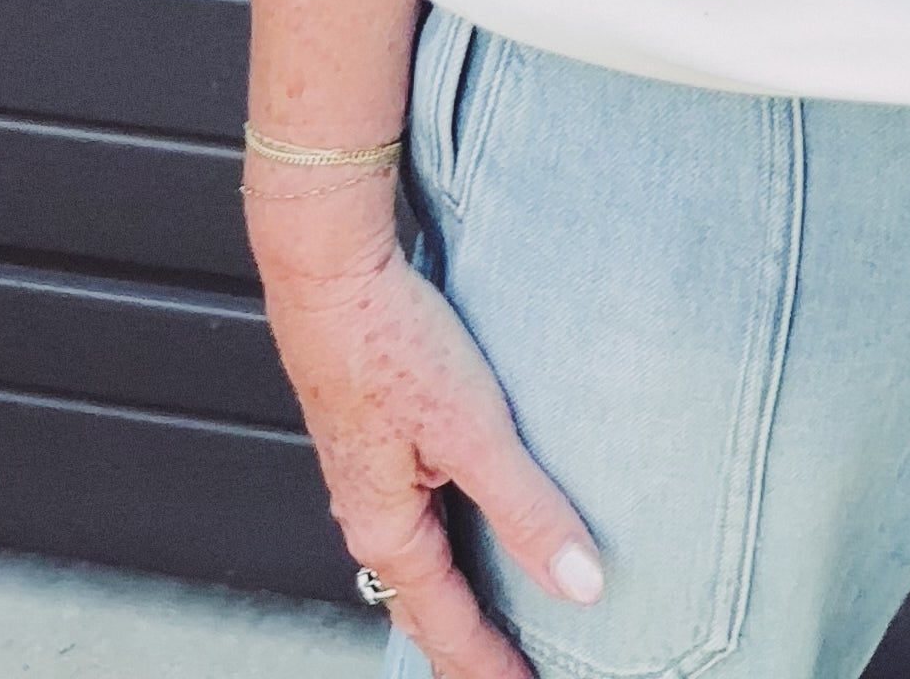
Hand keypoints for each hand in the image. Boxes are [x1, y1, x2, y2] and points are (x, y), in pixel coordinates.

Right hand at [256, 210, 603, 678]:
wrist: (329, 269)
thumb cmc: (386, 342)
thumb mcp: (475, 432)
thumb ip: (529, 510)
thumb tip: (579, 583)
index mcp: (386, 527)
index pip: (446, 624)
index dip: (489, 665)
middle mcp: (369, 510)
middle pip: (423, 601)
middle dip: (466, 643)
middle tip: (511, 666)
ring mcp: (369, 471)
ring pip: (418, 554)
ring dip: (457, 589)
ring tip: (501, 604)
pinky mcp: (377, 431)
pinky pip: (416, 509)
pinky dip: (449, 536)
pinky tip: (474, 512)